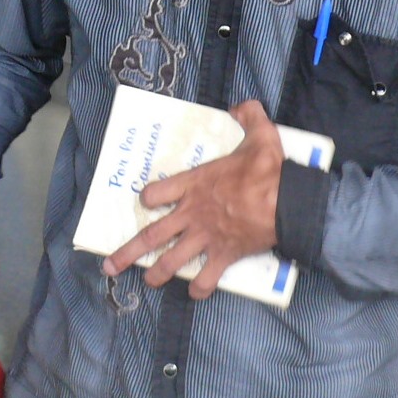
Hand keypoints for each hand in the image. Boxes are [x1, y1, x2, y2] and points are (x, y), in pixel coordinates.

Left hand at [103, 100, 283, 298]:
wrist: (287, 202)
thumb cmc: (269, 171)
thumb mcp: (261, 134)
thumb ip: (249, 116)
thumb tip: (242, 105)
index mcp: (194, 185)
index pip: (155, 194)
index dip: (149, 198)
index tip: (148, 201)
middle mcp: (192, 213)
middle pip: (151, 235)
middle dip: (128, 252)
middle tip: (109, 266)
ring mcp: (205, 237)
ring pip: (172, 260)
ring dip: (157, 273)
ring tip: (148, 281)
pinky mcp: (224, 255)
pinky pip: (207, 278)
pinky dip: (200, 288)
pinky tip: (196, 293)